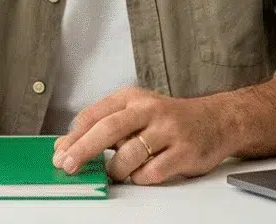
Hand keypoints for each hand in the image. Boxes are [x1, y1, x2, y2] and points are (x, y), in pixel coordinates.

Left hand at [52, 86, 228, 185]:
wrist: (215, 120)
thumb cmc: (169, 118)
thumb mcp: (136, 110)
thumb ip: (105, 125)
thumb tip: (68, 145)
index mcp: (132, 96)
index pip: (95, 114)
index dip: (74, 135)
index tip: (59, 151)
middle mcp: (148, 109)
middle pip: (108, 129)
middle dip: (83, 150)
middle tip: (68, 165)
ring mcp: (167, 130)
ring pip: (128, 155)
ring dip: (116, 170)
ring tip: (116, 172)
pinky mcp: (183, 152)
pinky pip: (151, 173)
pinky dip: (141, 178)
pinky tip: (142, 173)